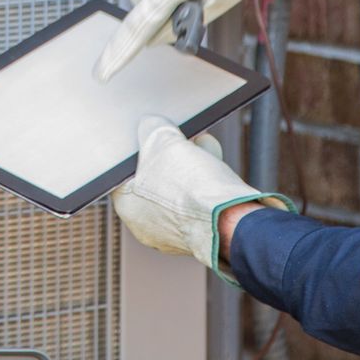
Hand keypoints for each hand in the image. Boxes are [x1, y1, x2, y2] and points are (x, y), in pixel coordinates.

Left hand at [111, 118, 291, 274]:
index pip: (127, 171)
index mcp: (128, 207)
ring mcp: (174, 234)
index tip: (158, 138)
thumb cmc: (189, 188)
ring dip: (191, 167)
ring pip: (180, 190)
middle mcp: (147, 226)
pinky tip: (214, 167)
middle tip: (183, 142)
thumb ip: (151, 130)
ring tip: (203, 150)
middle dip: (172, 156)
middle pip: (156, 179)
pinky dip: (205, 185)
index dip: (144, 149)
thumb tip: (151, 125)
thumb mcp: (162, 141)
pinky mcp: (200, 234)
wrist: (231, 220)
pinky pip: (198, 202)